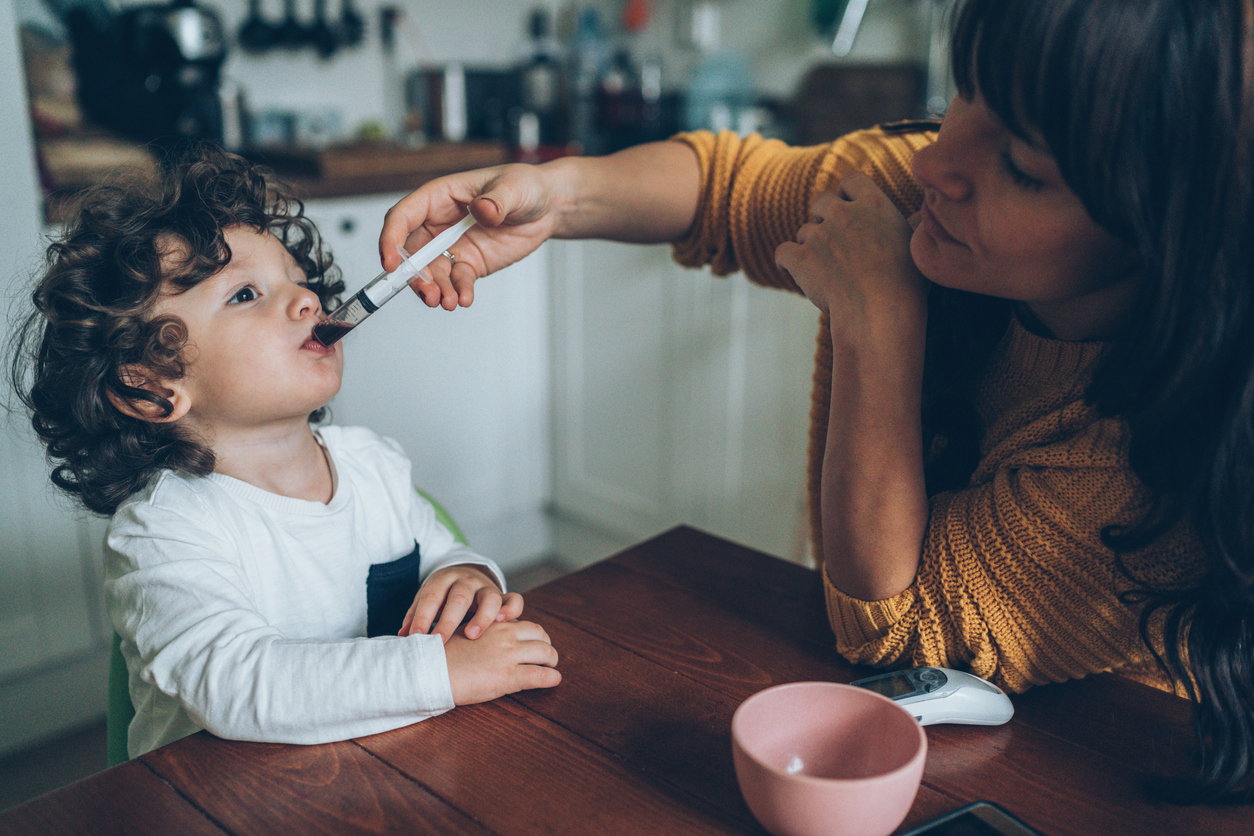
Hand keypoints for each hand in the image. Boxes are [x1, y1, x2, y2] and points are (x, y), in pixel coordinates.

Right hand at [379, 162, 569, 310]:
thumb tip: (484, 209)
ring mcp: (452, 246)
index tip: (392, 263)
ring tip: (447, 303)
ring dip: (435, 289)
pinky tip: (465, 299)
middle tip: (429, 293)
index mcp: (439, 196)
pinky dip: (458, 292)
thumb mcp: (513, 187)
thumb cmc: (524, 187)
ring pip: (432, 272)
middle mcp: (439, 223)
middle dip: (415, 275)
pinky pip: (456, 281)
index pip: (403, 216)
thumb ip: (497, 200)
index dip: (392, 239)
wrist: (546, 208)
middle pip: (412, 251)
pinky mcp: (469, 264)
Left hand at [398, 564, 524, 641]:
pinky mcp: (503, 595)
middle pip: (459, 597)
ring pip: (489, 597)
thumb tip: (402, 637)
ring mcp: (486, 587)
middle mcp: (466, 581)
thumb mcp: (427, 600)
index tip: (415, 637)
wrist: (465, 576)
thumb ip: (416, 617)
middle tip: (439, 640)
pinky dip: (510, 610)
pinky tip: (503, 623)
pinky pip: (513, 599)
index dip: (423, 617)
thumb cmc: (442, 596)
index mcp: (443, 580)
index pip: (432, 597)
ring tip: (472, 635)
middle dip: (448, 620)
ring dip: (482, 616)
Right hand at [444, 619, 560, 704]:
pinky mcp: (509, 676)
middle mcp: (505, 635)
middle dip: (546, 645)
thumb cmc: (439, 655)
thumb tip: (482, 638)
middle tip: (546, 656)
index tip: (533, 642)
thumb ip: (479, 633)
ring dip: (552, 661)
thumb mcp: (461, 633)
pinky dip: (551, 678)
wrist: (429, 671)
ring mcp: (509, 655)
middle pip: (540, 635)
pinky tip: (553, 680)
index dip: (533, 635)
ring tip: (551, 668)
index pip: (524, 624)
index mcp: (493, 624)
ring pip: (546, 653)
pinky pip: (541, 675)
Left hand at [774, 171, 927, 336]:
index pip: (852, 180)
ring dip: (809, 245)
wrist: (880, 312)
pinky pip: (782, 252)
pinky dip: (785, 261)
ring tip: (823, 269)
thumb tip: (916, 218)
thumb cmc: (906, 285)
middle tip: (831, 240)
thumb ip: (910, 226)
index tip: (846, 207)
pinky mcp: (800, 258)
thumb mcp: (917, 248)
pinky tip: (791, 270)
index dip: (846, 193)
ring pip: (804, 231)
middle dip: (822, 217)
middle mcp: (844, 213)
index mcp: (875, 205)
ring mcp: (819, 235)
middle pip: (821, 201)